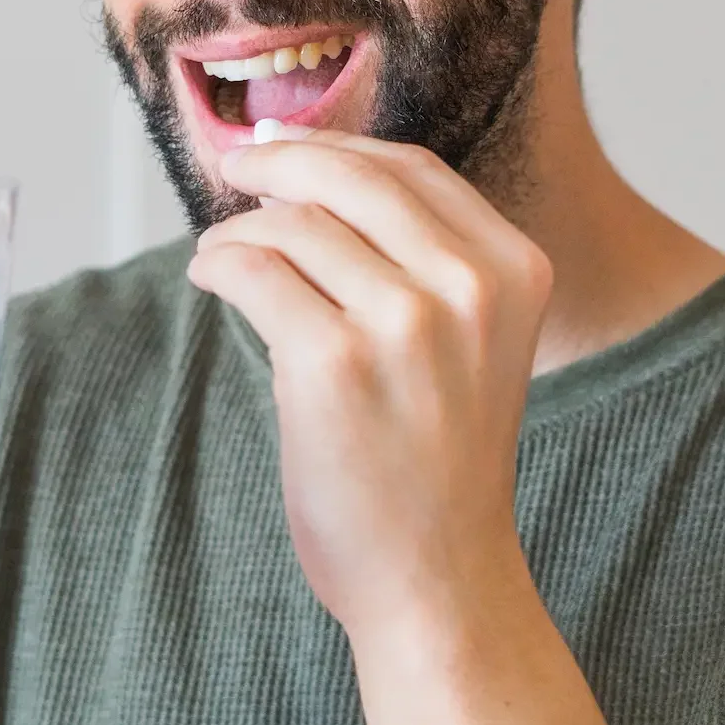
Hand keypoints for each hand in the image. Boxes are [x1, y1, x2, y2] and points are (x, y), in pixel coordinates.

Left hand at [186, 128, 553, 643]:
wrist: (436, 578)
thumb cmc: (438, 461)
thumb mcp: (471, 340)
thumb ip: (421, 258)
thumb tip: (306, 166)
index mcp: (513, 270)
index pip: (413, 168)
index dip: (337, 147)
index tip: (284, 146)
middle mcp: (470, 287)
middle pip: (352, 177)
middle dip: (279, 161)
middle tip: (236, 167)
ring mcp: (405, 323)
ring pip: (294, 224)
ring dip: (239, 229)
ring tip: (219, 253)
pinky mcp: (334, 363)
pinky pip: (254, 272)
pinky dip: (219, 264)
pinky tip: (211, 277)